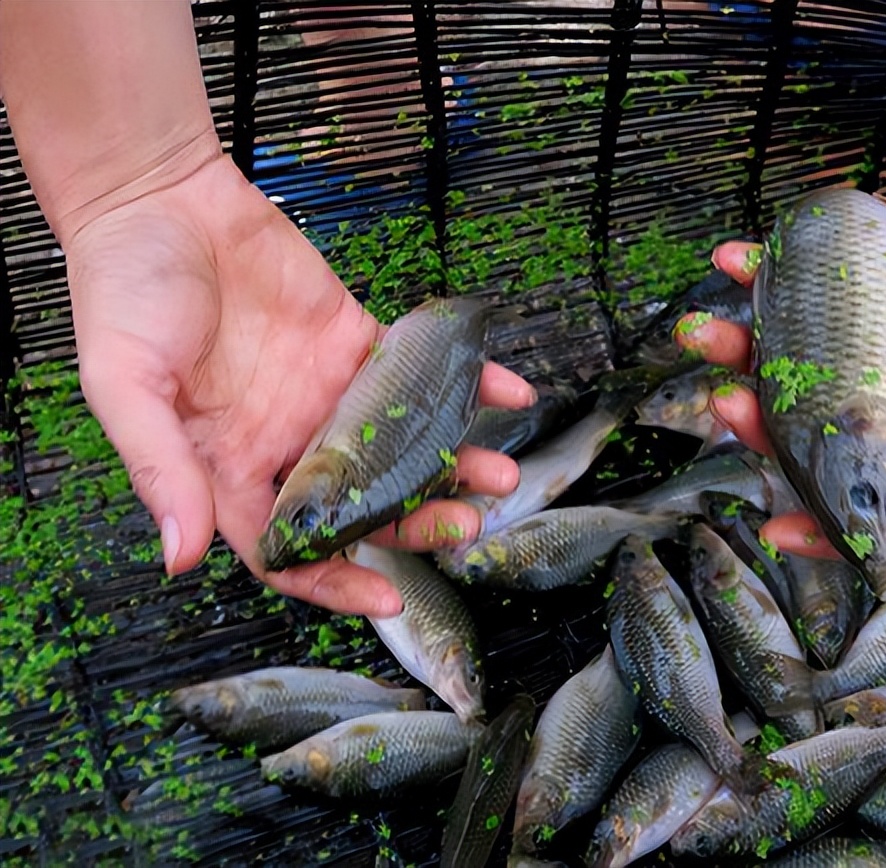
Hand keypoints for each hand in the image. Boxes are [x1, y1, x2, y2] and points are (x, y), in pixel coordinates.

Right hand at [66, 154, 533, 616]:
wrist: (159, 198)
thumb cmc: (123, 292)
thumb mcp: (124, 386)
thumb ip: (160, 470)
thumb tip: (179, 559)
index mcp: (228, 466)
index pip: (288, 548)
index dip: (332, 579)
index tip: (386, 599)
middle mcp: (286, 440)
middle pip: (361, 503)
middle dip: (415, 522)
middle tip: (467, 524)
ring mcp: (326, 392)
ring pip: (399, 445)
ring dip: (451, 463)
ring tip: (499, 473)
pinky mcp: (355, 340)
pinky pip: (418, 371)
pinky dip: (465, 382)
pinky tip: (509, 390)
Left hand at [675, 126, 885, 549]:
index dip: (836, 521)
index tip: (776, 527)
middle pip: (827, 427)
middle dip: (767, 423)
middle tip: (725, 400)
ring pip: (807, 361)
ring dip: (750, 352)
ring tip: (709, 330)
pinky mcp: (877, 280)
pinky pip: (813, 288)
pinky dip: (769, 275)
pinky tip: (739, 259)